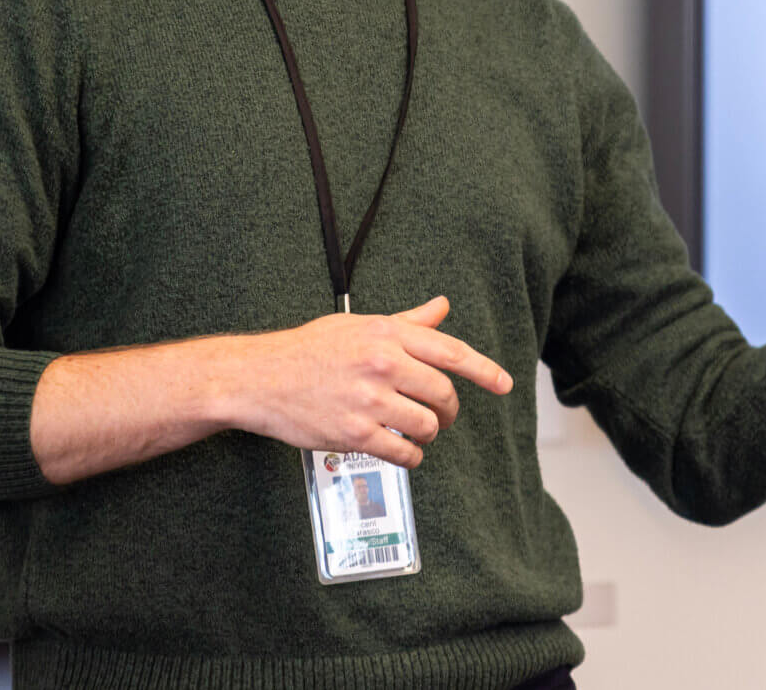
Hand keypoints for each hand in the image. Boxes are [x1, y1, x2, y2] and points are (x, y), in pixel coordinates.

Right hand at [222, 296, 512, 467]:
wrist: (261, 377)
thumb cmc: (308, 349)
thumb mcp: (359, 325)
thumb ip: (406, 321)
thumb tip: (441, 308)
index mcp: (387, 334)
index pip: (451, 352)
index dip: (484, 370)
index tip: (504, 384)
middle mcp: (383, 365)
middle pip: (443, 394)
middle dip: (450, 410)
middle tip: (444, 416)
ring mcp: (369, 401)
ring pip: (427, 426)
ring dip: (429, 434)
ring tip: (417, 432)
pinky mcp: (354, 434)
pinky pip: (402, 453)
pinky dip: (411, 457)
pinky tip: (405, 452)